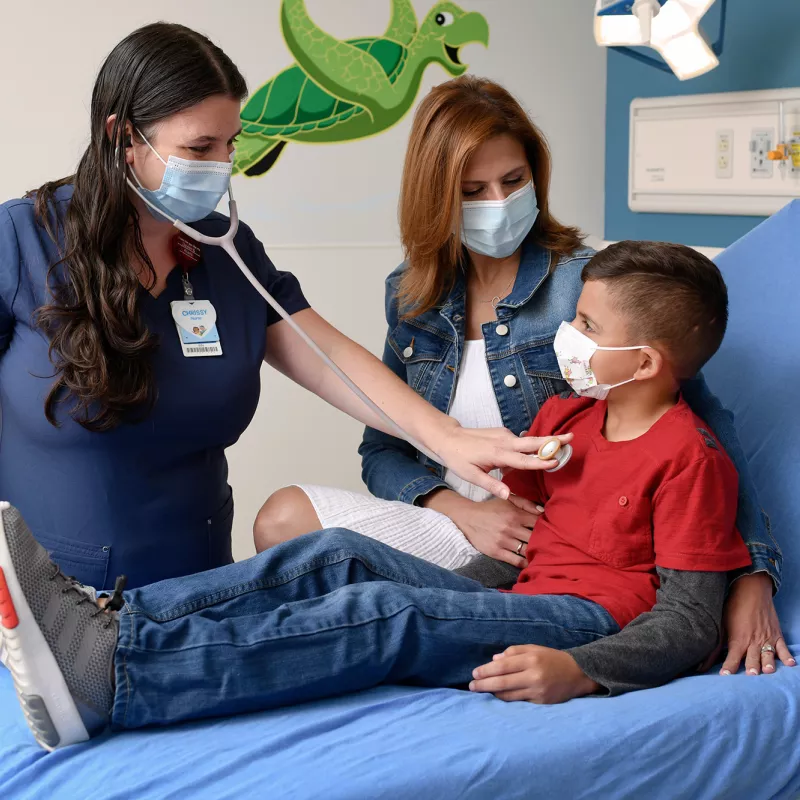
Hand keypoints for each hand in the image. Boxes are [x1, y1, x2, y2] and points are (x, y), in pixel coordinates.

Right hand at [423, 491, 542, 566]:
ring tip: (546, 555)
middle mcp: (510, 527)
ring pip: (527, 550)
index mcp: (515, 514)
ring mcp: (503, 541)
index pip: (538, 522)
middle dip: (545, 541)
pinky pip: (516, 561)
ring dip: (537, 553)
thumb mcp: (507, 500)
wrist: (467, 518)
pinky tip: (532, 563)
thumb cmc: (490, 509)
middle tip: (555, 545)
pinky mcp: (496, 552)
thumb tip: (543, 511)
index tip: (554, 531)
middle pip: (535, 537)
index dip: (548, 526)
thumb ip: (526, 503)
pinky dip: (526, 563)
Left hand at [432, 424, 572, 499]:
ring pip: (529, 440)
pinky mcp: (503, 433)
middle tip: (572, 438)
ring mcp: (504, 435)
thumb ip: (492, 486)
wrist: (448, 438)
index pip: (524, 459)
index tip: (556, 461)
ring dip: (546, 442)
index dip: (540, 461)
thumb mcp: (471, 476)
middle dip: (553, 440)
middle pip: (533, 442)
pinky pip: (521, 440)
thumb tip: (509, 496)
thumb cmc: (458, 458)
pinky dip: (532, 445)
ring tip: (564, 443)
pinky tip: (540, 449)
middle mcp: (504, 441)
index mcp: (498, 454)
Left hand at [470, 645, 598, 703]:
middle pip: (502, 682)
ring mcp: (538, 691)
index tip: (474, 673)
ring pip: (509, 695)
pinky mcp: (542, 703)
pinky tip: (498, 696)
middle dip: (483, 685)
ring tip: (481, 691)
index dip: (486, 671)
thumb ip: (513, 652)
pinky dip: (506, 699)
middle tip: (471, 686)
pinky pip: (519, 702)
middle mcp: (533, 675)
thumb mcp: (533, 649)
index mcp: (530, 659)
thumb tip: (494, 660)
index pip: (502, 666)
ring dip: (492, 693)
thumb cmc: (552, 659)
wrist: (578, 674)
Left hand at [716, 572, 794, 675]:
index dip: (729, 666)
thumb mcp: (722, 626)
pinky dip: (787, 656)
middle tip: (750, 674)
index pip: (732, 657)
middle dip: (751, 666)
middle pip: (752, 658)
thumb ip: (715, 646)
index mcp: (738, 640)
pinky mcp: (776, 635)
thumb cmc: (733, 608)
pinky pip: (783, 647)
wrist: (751, 592)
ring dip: (767, 662)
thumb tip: (701, 663)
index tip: (725, 676)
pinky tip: (791, 664)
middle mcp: (752, 641)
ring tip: (767, 670)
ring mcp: (766, 639)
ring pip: (767, 654)